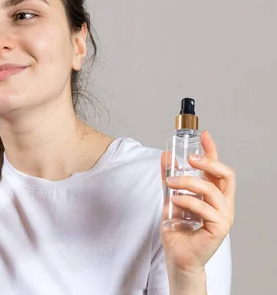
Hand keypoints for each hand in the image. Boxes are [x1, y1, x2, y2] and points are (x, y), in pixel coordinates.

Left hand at [160, 131, 235, 280]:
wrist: (177, 257)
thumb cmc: (178, 231)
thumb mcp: (170, 199)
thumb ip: (169, 180)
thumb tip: (165, 156)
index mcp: (214, 195)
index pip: (218, 168)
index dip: (212, 150)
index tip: (204, 135)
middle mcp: (223, 204)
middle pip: (226, 174)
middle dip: (208, 161)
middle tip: (189, 158)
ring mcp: (224, 216)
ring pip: (212, 190)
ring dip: (188, 182)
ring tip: (171, 183)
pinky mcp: (219, 228)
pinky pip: (206, 209)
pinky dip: (187, 201)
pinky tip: (175, 201)